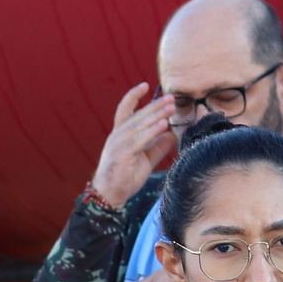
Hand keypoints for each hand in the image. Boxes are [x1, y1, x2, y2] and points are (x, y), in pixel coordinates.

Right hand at [90, 83, 179, 208]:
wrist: (110, 196)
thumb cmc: (126, 177)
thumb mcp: (146, 159)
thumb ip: (158, 146)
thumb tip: (172, 134)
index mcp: (120, 134)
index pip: (125, 110)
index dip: (133, 96)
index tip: (145, 85)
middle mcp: (117, 136)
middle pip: (137, 115)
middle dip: (155, 105)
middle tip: (171, 97)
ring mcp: (118, 144)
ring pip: (139, 125)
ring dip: (156, 114)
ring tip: (171, 107)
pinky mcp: (121, 154)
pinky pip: (139, 139)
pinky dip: (152, 131)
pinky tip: (163, 125)